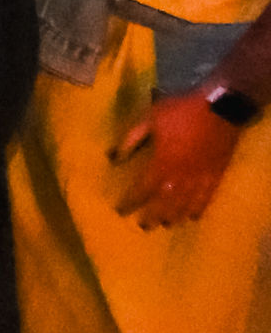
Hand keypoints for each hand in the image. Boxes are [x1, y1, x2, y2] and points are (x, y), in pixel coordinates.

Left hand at [112, 93, 240, 227]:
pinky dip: (199, 208)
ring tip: (165, 224)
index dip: (131, 201)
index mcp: (162, 162)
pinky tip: (193, 217)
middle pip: (164, 202)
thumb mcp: (148, 119)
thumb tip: (111, 157)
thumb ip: (129, 139)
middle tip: (142, 225)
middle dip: (151, 215)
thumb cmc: (180, 111)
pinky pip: (207, 197)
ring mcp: (200, 177)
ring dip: (174, 216)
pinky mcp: (217, 174)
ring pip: (185, 203)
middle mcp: (181, 175)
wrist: (219, 107)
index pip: (143, 189)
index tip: (121, 210)